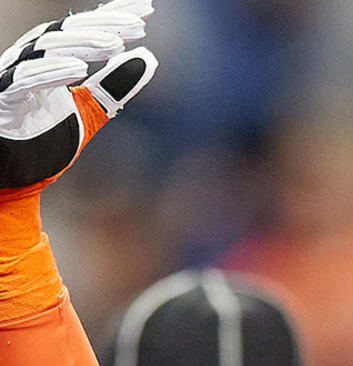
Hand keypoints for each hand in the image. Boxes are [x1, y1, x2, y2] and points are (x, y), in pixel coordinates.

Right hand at [0, 0, 157, 191]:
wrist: (18, 173)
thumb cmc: (44, 136)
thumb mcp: (89, 109)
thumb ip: (114, 86)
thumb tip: (148, 58)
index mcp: (51, 57)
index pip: (84, 29)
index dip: (113, 15)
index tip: (147, 10)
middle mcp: (31, 58)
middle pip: (68, 30)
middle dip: (102, 25)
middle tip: (138, 26)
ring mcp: (15, 75)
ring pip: (47, 47)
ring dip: (82, 44)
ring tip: (115, 45)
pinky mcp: (4, 97)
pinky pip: (25, 78)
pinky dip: (52, 71)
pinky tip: (80, 69)